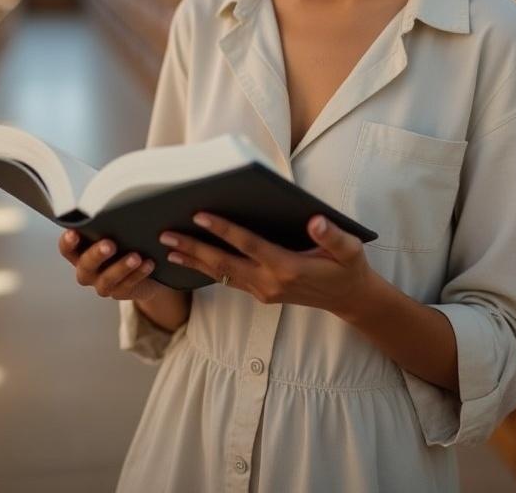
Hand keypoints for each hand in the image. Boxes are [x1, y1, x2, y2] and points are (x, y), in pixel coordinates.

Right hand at [57, 229, 164, 302]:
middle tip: (109, 244)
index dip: (68, 242)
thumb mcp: (116, 231)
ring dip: (121, 267)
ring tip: (135, 257)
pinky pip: (128, 285)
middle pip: (85, 265)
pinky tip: (148, 263)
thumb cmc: (126, 242)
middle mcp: (88, 270)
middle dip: (96, 254)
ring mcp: (103, 283)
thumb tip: (116, 207)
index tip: (73, 233)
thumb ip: (111, 224)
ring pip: (107, 279)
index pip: (67, 248)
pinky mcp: (120, 292)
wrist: (146, 268)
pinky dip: (138, 274)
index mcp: (82, 252)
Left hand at [158, 213, 372, 313]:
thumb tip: (315, 220)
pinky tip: (191, 261)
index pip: (248, 245)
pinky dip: (207, 270)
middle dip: (193, 248)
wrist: (349, 299)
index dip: (223, 230)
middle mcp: (270, 282)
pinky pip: (229, 281)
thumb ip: (332, 235)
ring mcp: (263, 291)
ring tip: (168, 250)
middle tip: (166, 235)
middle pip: (224, 263)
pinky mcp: (261, 294)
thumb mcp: (349, 249)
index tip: (200, 215)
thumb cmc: (348, 268)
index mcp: (288, 267)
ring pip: (222, 275)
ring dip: (194, 261)